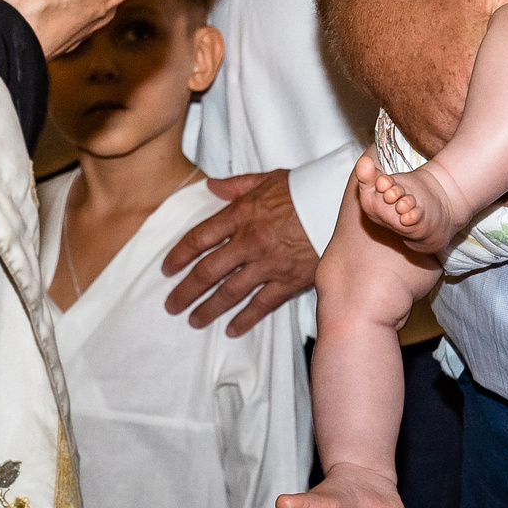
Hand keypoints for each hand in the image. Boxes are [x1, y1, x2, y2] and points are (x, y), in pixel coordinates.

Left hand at [160, 170, 318, 335]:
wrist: (341, 203)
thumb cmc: (306, 187)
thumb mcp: (268, 179)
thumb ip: (236, 185)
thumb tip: (209, 186)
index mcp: (241, 215)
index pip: (199, 239)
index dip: (179, 255)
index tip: (167, 269)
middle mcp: (249, 242)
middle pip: (208, 272)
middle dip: (186, 291)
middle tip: (171, 306)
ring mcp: (268, 264)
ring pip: (230, 292)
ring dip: (208, 309)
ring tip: (194, 321)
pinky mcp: (289, 280)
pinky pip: (262, 304)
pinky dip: (245, 319)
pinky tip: (231, 329)